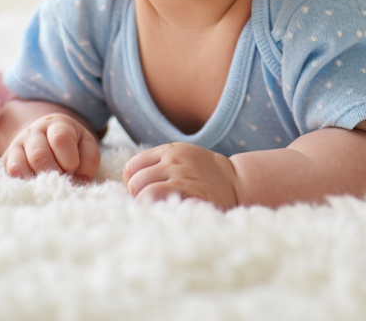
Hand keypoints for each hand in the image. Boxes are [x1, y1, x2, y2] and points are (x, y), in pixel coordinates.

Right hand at [3, 113, 100, 181]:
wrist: (45, 137)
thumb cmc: (71, 145)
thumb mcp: (86, 146)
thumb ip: (89, 160)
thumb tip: (80, 180)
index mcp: (57, 125)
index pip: (61, 139)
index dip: (70, 161)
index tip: (73, 169)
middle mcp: (34, 131)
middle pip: (39, 156)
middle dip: (54, 174)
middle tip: (62, 178)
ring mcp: (18, 144)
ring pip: (21, 166)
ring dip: (39, 180)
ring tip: (50, 183)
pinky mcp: (8, 158)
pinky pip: (11, 173)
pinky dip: (24, 182)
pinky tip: (35, 185)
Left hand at [122, 142, 240, 208]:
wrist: (237, 181)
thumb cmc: (202, 173)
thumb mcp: (181, 156)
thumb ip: (158, 164)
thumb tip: (129, 182)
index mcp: (169, 151)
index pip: (132, 167)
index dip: (132, 182)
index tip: (141, 191)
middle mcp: (175, 162)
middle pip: (136, 182)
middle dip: (137, 196)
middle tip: (148, 203)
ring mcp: (184, 179)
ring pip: (146, 193)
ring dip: (146, 206)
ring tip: (155, 210)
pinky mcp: (193, 197)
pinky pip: (164, 205)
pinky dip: (159, 212)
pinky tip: (165, 214)